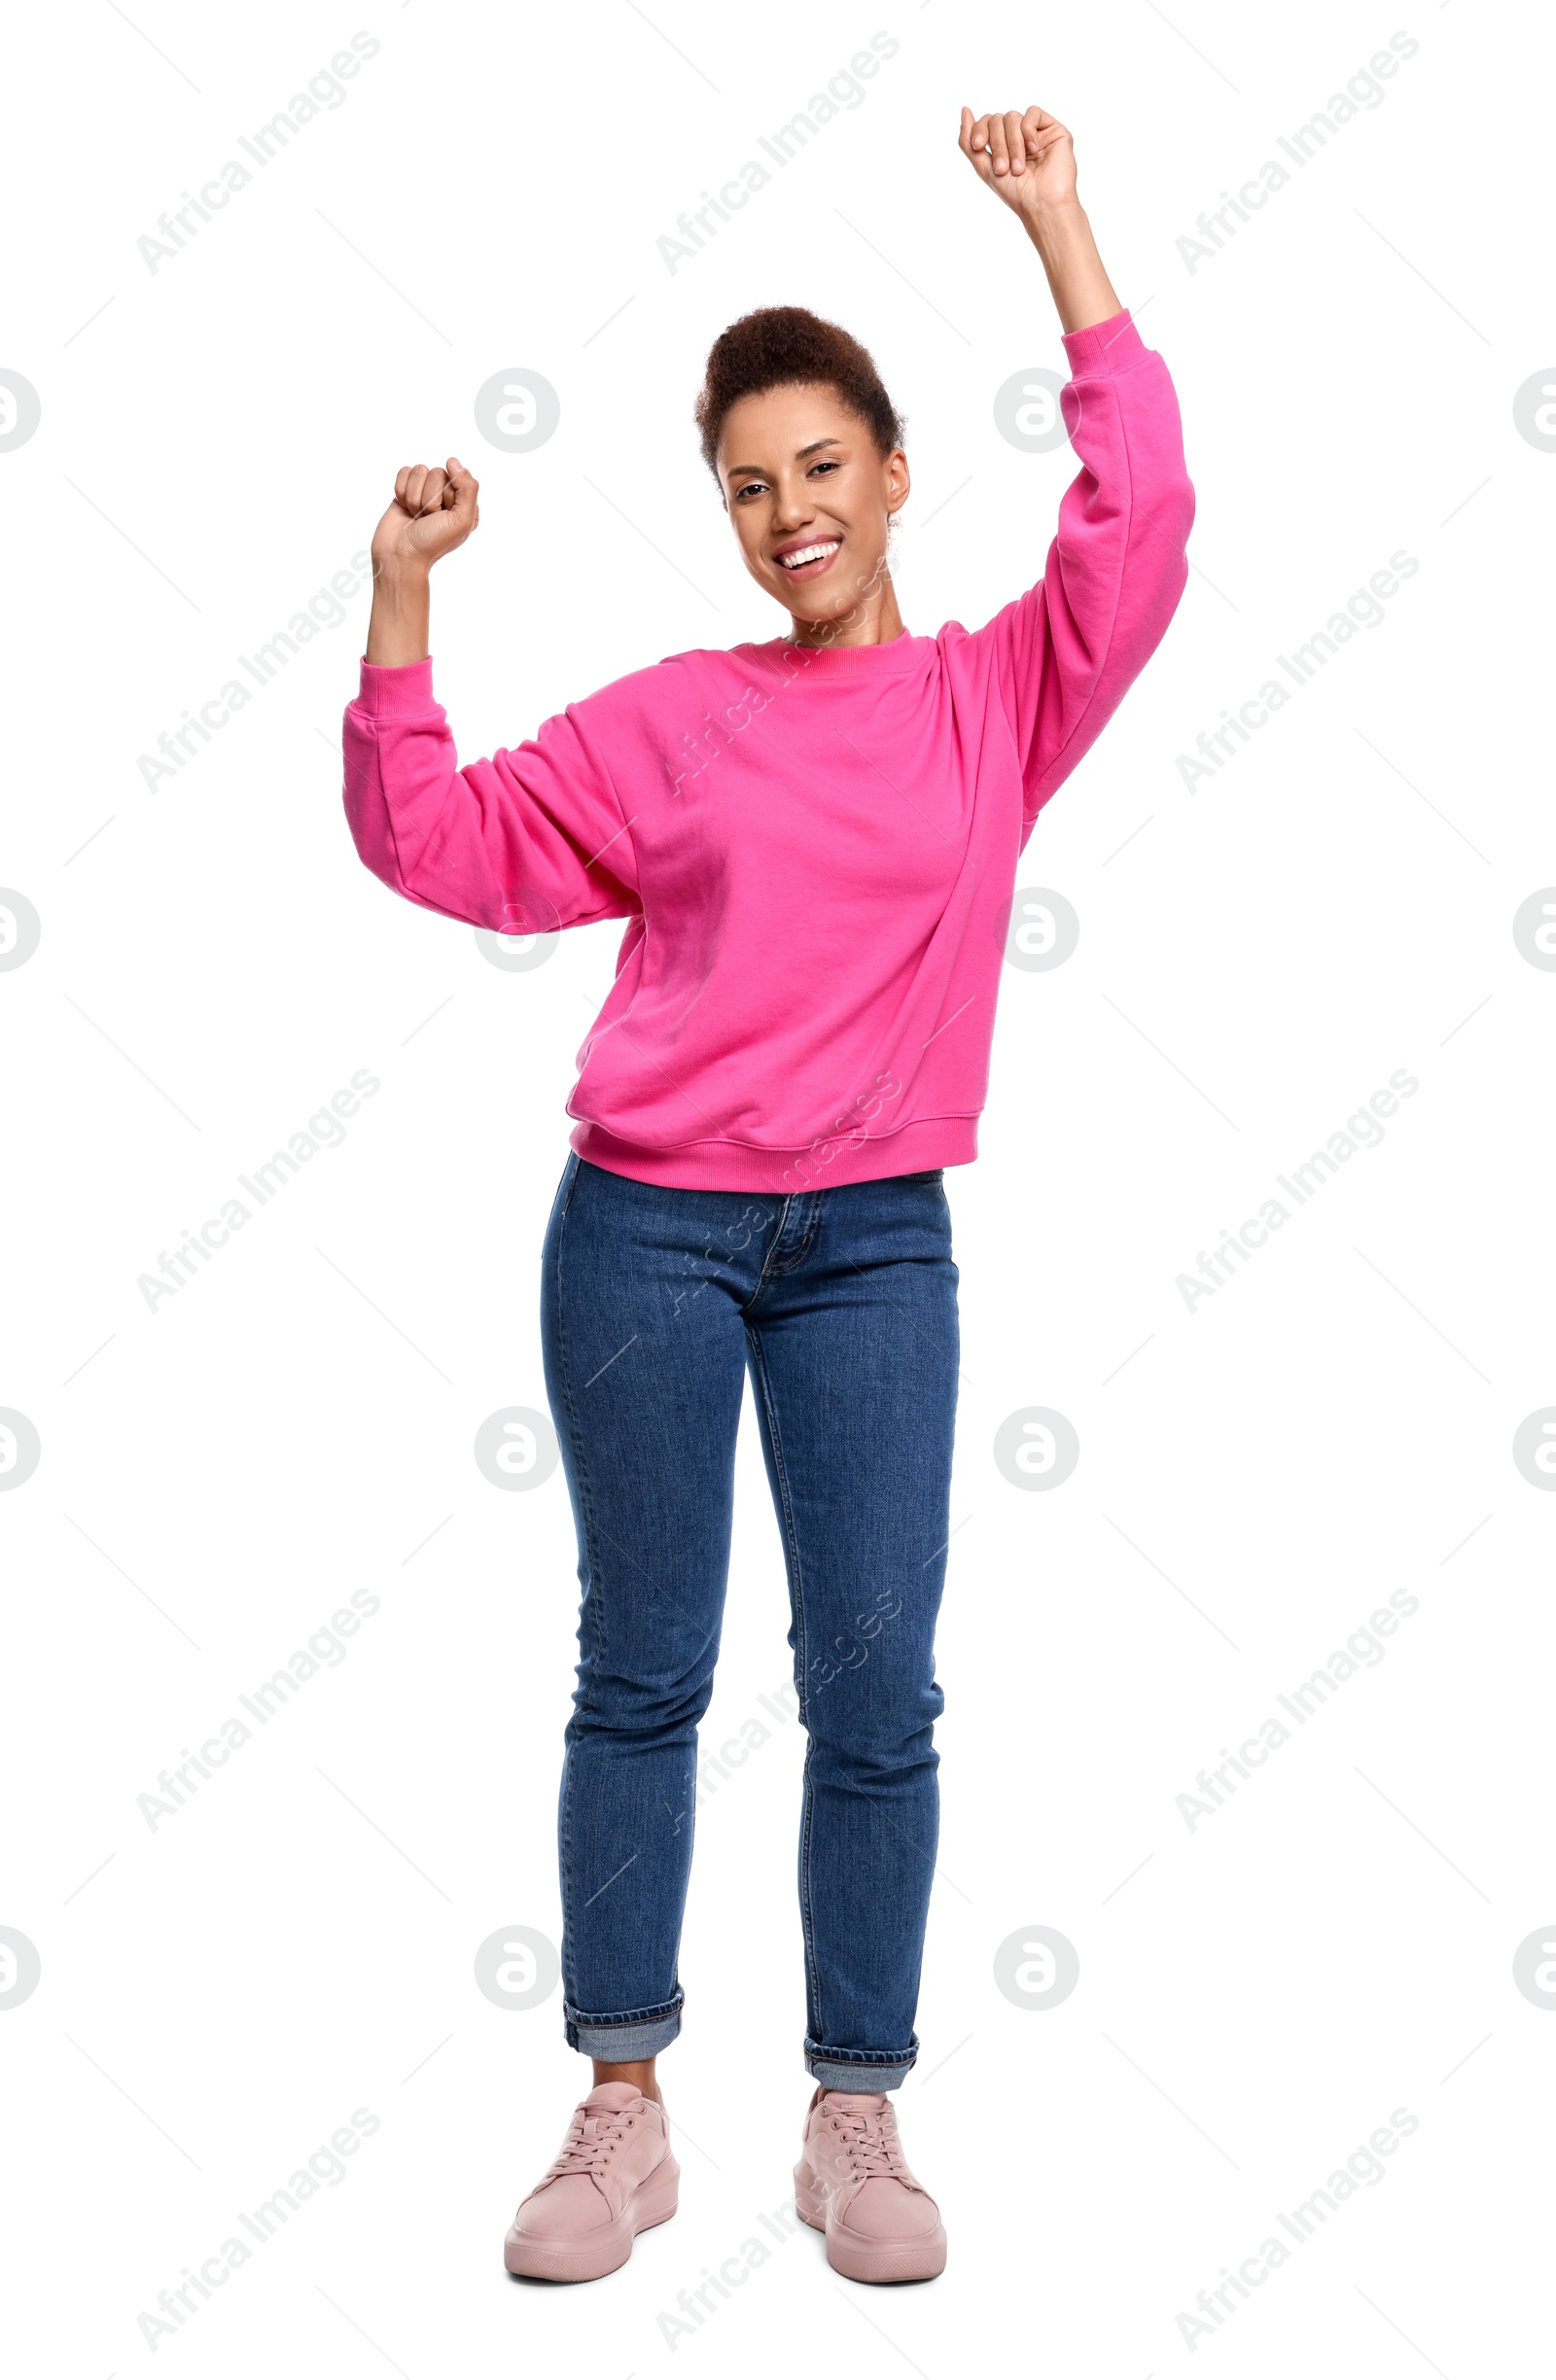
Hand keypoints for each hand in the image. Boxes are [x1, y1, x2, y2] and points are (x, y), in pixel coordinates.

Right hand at [370, 456, 479, 577]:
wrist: (400, 555)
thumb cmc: (432, 543)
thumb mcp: (462, 520)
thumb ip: (468, 488)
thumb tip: (452, 461)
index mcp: (465, 503)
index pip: (457, 477)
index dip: (446, 496)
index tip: (442, 515)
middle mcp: (446, 496)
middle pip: (437, 472)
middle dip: (428, 498)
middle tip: (427, 518)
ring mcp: (425, 492)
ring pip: (419, 471)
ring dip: (414, 497)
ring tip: (415, 516)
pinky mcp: (406, 491)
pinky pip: (404, 472)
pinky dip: (401, 491)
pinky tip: (404, 508)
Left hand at [959, 105, 1077, 213]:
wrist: (1042, 204)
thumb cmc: (1016, 192)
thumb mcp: (984, 167)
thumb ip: (968, 141)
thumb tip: (964, 110)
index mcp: (1004, 145)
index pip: (987, 122)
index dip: (979, 130)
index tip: (978, 146)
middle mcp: (1020, 137)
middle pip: (998, 119)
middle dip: (997, 143)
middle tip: (1003, 168)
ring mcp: (1036, 132)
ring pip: (1013, 117)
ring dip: (1012, 143)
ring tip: (1019, 168)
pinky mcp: (1053, 129)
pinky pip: (1033, 113)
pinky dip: (1028, 130)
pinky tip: (1034, 150)